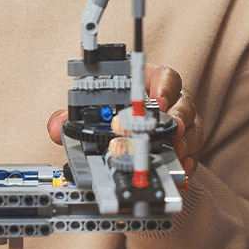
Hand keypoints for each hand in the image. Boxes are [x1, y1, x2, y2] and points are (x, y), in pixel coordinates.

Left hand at [48, 63, 205, 178]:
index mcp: (151, 84)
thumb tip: (55, 127)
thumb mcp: (93, 112)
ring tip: (173, 152)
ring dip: (183, 143)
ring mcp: (183, 126)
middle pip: (184, 105)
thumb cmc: (114, 116)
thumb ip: (72, 117)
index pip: (166, 78)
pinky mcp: (186, 149)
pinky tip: (180, 170)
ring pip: (192, 131)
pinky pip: (193, 155)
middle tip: (170, 130)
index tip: (158, 99)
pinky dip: (187, 163)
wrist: (127, 139)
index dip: (165, 87)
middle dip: (177, 119)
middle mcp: (172, 103)